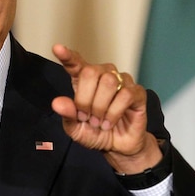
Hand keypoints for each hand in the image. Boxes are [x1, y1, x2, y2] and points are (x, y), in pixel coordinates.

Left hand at [51, 44, 161, 172]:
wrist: (118, 147)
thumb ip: (67, 115)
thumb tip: (57, 102)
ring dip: (100, 107)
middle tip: (86, 117)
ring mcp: (122, 82)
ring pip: (109, 82)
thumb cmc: (96, 132)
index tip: (57, 49)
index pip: (75, 63)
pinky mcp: (137, 92)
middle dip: (85, 99)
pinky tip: (109, 122)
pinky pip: (125, 94)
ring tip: (99, 122)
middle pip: (91, 72)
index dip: (67, 56)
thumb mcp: (76, 129)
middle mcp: (104, 75)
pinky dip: (114, 112)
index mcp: (84, 80)